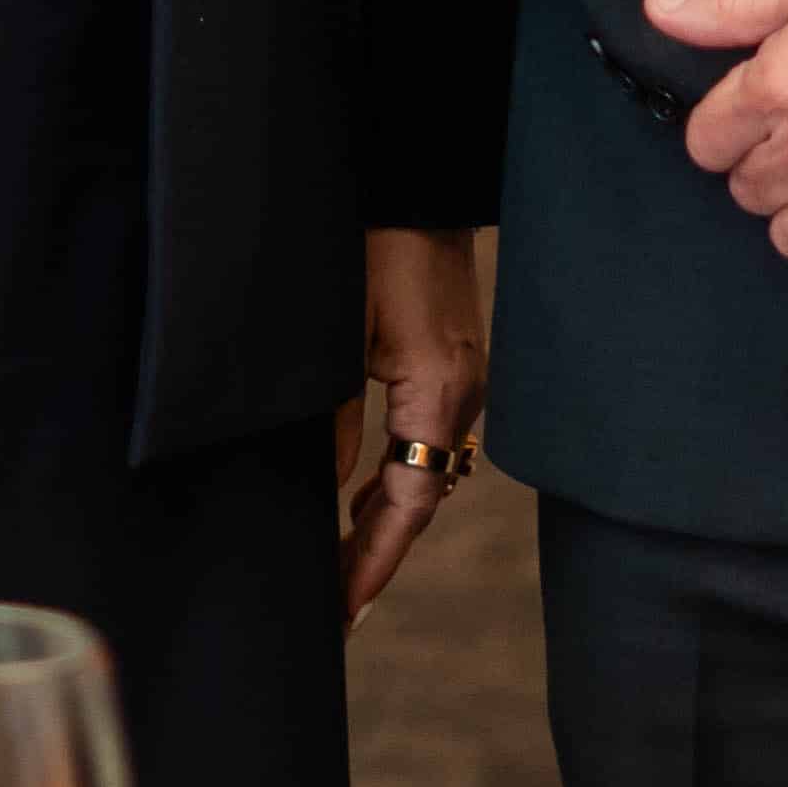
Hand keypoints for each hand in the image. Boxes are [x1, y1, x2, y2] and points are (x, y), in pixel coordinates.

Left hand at [336, 225, 488, 623]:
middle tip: (333, 607)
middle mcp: (461, 397)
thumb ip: (333, 416)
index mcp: (438, 394)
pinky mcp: (451, 364)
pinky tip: (361, 494)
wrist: (416, 178)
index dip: (373, 561)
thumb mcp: (338, 333)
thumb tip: (326, 489)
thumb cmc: (372, 243)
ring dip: (383, 516)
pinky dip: (395, 475)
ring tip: (337, 567)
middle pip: (421, 499)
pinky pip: (426, 440)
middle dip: (375, 552)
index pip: (409, 505)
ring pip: (424, 472)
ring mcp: (461, 381)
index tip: (343, 608)